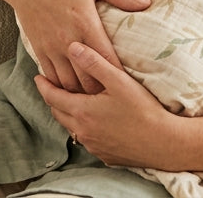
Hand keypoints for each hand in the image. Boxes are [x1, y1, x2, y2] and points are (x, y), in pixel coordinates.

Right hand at [10, 0, 149, 92]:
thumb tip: (146, 3)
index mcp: (86, 24)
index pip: (106, 60)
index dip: (117, 75)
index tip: (128, 82)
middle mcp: (68, 41)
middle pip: (88, 80)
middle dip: (101, 90)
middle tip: (113, 93)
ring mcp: (52, 47)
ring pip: (68, 84)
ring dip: (82, 92)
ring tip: (95, 96)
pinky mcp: (39, 50)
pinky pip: (51, 77)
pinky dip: (62, 86)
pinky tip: (72, 88)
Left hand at [35, 42, 178, 168]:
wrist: (164, 144)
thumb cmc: (144, 110)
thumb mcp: (119, 80)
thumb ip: (94, 62)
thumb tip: (72, 47)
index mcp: (82, 112)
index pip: (52, 97)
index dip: (43, 86)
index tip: (38, 77)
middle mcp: (83, 131)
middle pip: (58, 114)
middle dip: (53, 100)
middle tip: (52, 87)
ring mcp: (93, 146)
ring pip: (71, 128)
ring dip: (67, 115)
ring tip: (71, 102)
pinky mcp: (104, 155)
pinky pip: (86, 140)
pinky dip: (83, 128)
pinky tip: (92, 122)